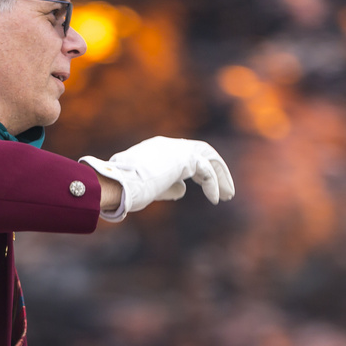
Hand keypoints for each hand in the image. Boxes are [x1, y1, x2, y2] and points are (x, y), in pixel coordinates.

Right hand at [80, 137, 234, 220]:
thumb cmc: (125, 189)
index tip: (207, 187)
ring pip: (207, 157)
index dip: (197, 172)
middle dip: (215, 170)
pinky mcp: (182, 159)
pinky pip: (205, 171)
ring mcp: (175, 149)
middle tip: (226, 191)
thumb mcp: (150, 188)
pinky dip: (213, 185)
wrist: (118, 183)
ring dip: (221, 175)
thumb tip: (182, 190)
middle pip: (200, 152)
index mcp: (156, 150)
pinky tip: (216, 200)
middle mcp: (167, 145)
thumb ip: (168, 187)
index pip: (184, 156)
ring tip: (228, 195)